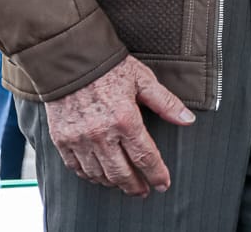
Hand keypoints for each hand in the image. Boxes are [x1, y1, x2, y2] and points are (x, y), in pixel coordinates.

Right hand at [45, 55, 193, 196]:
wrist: (70, 59)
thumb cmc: (109, 67)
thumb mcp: (143, 80)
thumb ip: (166, 103)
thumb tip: (188, 119)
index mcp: (125, 119)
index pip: (145, 157)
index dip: (156, 174)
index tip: (163, 183)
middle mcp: (101, 134)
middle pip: (121, 173)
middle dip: (135, 186)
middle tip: (143, 190)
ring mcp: (80, 139)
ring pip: (99, 174)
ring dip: (113, 182)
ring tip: (123, 182)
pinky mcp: (62, 140)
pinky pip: (77, 168)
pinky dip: (90, 175)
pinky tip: (99, 174)